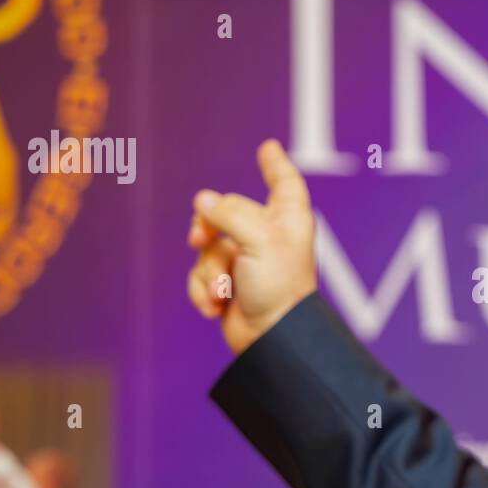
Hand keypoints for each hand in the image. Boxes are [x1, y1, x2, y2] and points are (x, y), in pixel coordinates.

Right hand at [187, 140, 317, 354]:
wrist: (270, 339)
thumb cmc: (278, 287)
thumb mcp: (258, 239)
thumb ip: (229, 213)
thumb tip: (203, 202)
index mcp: (287, 219)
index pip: (284, 182)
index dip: (275, 164)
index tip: (268, 148)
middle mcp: (268, 236)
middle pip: (225, 211)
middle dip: (207, 227)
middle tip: (199, 238)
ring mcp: (247, 260)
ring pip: (207, 247)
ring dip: (208, 271)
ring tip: (224, 290)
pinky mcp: (229, 284)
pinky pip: (200, 274)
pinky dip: (203, 290)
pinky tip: (216, 306)